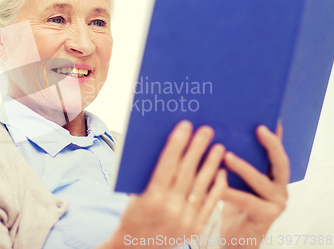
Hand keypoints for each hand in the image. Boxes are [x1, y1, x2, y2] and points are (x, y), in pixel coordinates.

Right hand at [100, 120, 226, 248]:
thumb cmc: (133, 217)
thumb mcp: (136, 196)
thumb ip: (152, 176)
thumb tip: (170, 150)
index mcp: (151, 198)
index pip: (167, 164)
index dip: (177, 144)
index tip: (185, 126)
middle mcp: (170, 208)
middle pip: (187, 172)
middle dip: (197, 148)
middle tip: (206, 130)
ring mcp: (185, 219)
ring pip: (201, 186)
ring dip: (211, 164)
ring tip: (218, 146)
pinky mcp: (195, 228)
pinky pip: (210, 204)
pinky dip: (217, 187)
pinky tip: (221, 171)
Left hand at [221, 123, 289, 247]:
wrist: (236, 239)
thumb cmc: (233, 205)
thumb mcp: (237, 179)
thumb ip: (235, 160)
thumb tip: (219, 132)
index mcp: (274, 176)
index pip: (276, 151)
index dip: (275, 135)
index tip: (269, 116)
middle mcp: (280, 188)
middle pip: (280, 163)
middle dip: (271, 145)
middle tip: (259, 129)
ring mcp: (276, 203)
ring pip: (261, 181)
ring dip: (244, 167)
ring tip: (226, 155)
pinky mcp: (265, 217)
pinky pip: (246, 201)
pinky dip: (230, 191)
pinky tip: (216, 183)